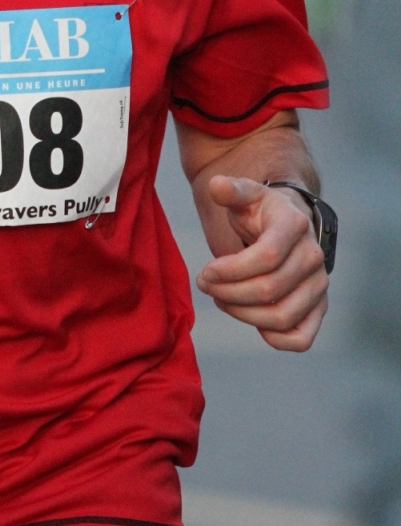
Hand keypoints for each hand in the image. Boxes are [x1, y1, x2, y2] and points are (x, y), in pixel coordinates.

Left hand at [195, 176, 328, 350]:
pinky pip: (300, 339)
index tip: (205, 271)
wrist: (288, 225)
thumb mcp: (246, 194)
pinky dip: (273, 339)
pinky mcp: (318, 309)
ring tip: (221, 299)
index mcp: (294, 225)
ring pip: (282, 317)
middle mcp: (313, 257)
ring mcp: (319, 285)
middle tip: (206, 285)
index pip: (266, 256)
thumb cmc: (262, 212)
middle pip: (270, 289)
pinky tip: (250, 319)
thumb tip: (217, 186)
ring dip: (243, 314)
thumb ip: (231, 190)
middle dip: (229, 292)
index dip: (231, 270)